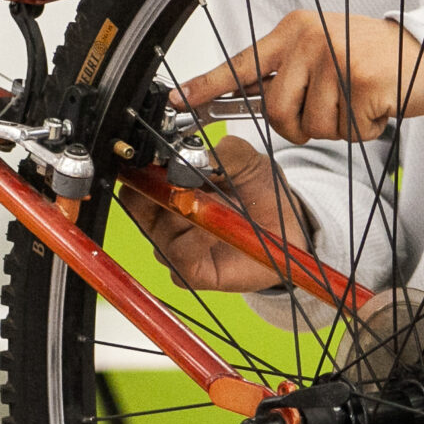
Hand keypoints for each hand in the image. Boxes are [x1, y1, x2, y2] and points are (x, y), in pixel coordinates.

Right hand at [119, 135, 308, 292]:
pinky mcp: (189, 271)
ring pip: (159, 229)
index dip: (139, 167)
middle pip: (137, 204)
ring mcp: (173, 247)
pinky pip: (181, 255)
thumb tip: (196, 154)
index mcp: (168, 188)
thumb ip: (226, 151)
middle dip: (157, 188)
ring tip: (220, 203)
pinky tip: (218, 229)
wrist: (288, 229)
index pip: (134, 179)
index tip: (156, 158)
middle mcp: (163, 219)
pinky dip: (198, 239)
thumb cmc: (261, 193)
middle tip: (181, 178)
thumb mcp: (249, 161)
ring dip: (187, 213)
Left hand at [169, 12, 423, 144]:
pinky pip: (345, 132)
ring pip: (310, 127)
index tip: (178, 100)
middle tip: (330, 110)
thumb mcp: (323, 49)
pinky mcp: (362, 84)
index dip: (207, 85)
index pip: (241, 63)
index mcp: (293, 31)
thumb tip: (250, 101)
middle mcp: (309, 40)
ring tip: (358, 101)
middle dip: (298, 126)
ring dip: (336, 128)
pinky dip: (363, 130)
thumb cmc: (373, 56)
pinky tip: (378, 106)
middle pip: (275, 111)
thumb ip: (289, 71)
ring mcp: (336, 60)